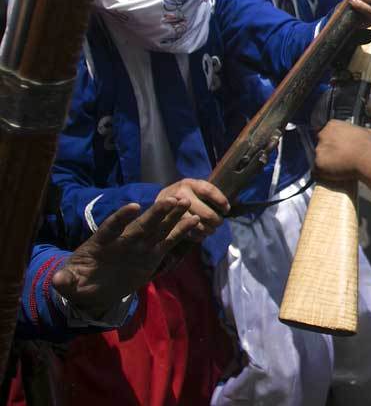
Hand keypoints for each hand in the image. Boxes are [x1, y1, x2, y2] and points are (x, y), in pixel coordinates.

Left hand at [52, 198, 200, 318]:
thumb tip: (58, 279)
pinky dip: (180, 232)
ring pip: (157, 228)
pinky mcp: (152, 254)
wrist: (94, 289)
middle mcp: (123, 241)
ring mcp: (139, 246)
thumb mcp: (70, 284)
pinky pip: (168, 241)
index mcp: (101, 243)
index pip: (111, 227)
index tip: (134, 207)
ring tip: (185, 202)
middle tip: (171, 199)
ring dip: (171, 216)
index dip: (121, 217)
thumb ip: (66, 280)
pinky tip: (194, 221)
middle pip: (140, 224)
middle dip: (156, 212)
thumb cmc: (80, 282)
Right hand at [155, 179, 228, 238]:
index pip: (209, 191)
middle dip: (217, 220)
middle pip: (206, 213)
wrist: (161, 200)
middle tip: (219, 222)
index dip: (221, 201)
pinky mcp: (169, 224)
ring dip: (209, 230)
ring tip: (211, 229)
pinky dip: (199, 236)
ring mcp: (173, 211)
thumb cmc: (185, 194)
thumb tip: (235, 203)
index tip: (227, 209)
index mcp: (190, 184)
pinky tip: (202, 234)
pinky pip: (189, 233)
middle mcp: (181, 195)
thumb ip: (211, 193)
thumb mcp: (195, 187)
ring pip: (198, 225)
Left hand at [314, 120, 370, 180]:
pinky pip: (318, 169)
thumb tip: (362, 135)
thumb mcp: (366, 132)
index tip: (339, 146)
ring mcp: (319, 149)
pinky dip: (324, 172)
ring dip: (326, 161)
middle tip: (339, 157)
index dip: (333, 140)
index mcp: (333, 125)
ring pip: (319, 156)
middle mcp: (323, 135)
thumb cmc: (368, 145)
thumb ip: (358, 132)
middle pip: (321, 143)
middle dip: (328, 150)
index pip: (327, 131)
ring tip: (338, 167)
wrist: (367, 158)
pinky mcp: (318, 163)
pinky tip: (334, 174)